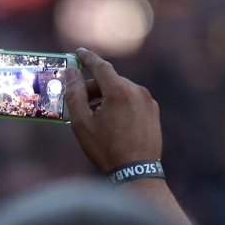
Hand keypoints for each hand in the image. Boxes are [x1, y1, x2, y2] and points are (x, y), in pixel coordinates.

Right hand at [64, 48, 162, 171]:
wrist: (136, 172)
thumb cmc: (106, 149)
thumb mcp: (82, 123)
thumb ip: (74, 94)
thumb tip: (71, 73)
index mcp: (119, 91)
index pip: (100, 66)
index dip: (87, 58)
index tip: (79, 52)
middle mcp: (137, 91)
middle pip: (110, 81)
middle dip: (94, 89)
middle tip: (80, 104)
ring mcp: (148, 101)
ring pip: (122, 91)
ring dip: (107, 98)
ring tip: (97, 120)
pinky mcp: (154, 112)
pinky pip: (133, 101)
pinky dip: (120, 106)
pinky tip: (113, 125)